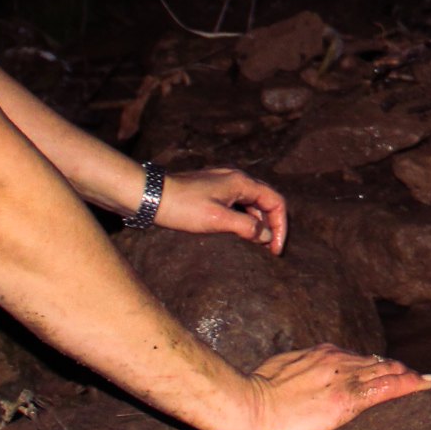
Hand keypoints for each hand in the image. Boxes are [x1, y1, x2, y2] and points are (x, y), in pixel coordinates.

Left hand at [157, 166, 287, 252]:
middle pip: (266, 201)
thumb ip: (246, 227)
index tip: (275, 249)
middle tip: (270, 250)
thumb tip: (266, 236)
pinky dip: (243, 218)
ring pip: (251, 203)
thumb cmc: (182, 207)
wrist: (150, 196)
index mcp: (241, 182)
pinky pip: (237, 204)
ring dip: (257, 223)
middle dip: (272, 225)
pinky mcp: (211, 191)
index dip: (280, 226)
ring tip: (256, 245)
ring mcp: (223, 184)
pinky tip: (238, 233)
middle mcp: (236, 179)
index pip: (276, 202)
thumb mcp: (217, 220)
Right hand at [242, 343, 430, 429]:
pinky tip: (426, 384)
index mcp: (318, 354)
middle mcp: (336, 359)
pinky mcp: (350, 397)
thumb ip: (297, 373)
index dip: (369, 363)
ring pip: (386, 370)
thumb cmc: (253, 394)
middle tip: (410, 373)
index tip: (379, 366)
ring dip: (407, 375)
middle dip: (393, 367)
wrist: (250, 404)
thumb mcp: (279, 373)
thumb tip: (299, 383)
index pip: (352, 357)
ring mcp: (345, 376)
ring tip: (423, 380)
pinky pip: (389, 386)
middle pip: (373, 361)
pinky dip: (411, 384)